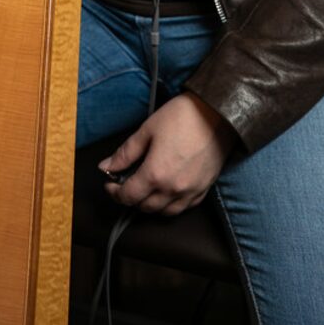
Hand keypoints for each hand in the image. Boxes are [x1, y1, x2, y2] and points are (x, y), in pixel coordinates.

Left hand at [98, 93, 237, 216]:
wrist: (217, 112)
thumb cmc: (182, 116)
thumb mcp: (148, 129)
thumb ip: (125, 152)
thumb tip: (106, 167)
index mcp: (155, 174)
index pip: (128, 196)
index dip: (114, 191)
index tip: (110, 183)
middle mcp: (173, 189)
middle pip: (144, 207)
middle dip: (131, 198)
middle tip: (125, 184)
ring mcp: (190, 191)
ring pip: (164, 212)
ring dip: (151, 205)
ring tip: (145, 190)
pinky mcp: (204, 188)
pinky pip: (184, 207)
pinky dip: (172, 205)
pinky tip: (168, 192)